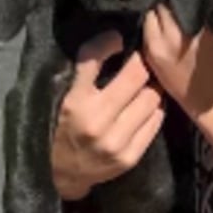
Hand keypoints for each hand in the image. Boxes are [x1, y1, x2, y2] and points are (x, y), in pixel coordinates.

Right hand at [51, 31, 165, 199]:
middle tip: (140, 57)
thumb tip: (112, 38)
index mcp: (72, 100)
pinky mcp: (130, 156)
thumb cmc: (57, 125)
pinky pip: (156, 120)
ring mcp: (116, 141)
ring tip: (145, 81)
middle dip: (140, 62)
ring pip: (152, 97)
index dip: (109, 42)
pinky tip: (146, 103)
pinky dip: (154, 107)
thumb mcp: (60, 95)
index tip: (116, 39)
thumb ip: (81, 71)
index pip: (94, 58)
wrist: (59, 174)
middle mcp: (96, 120)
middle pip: (136, 76)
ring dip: (151, 85)